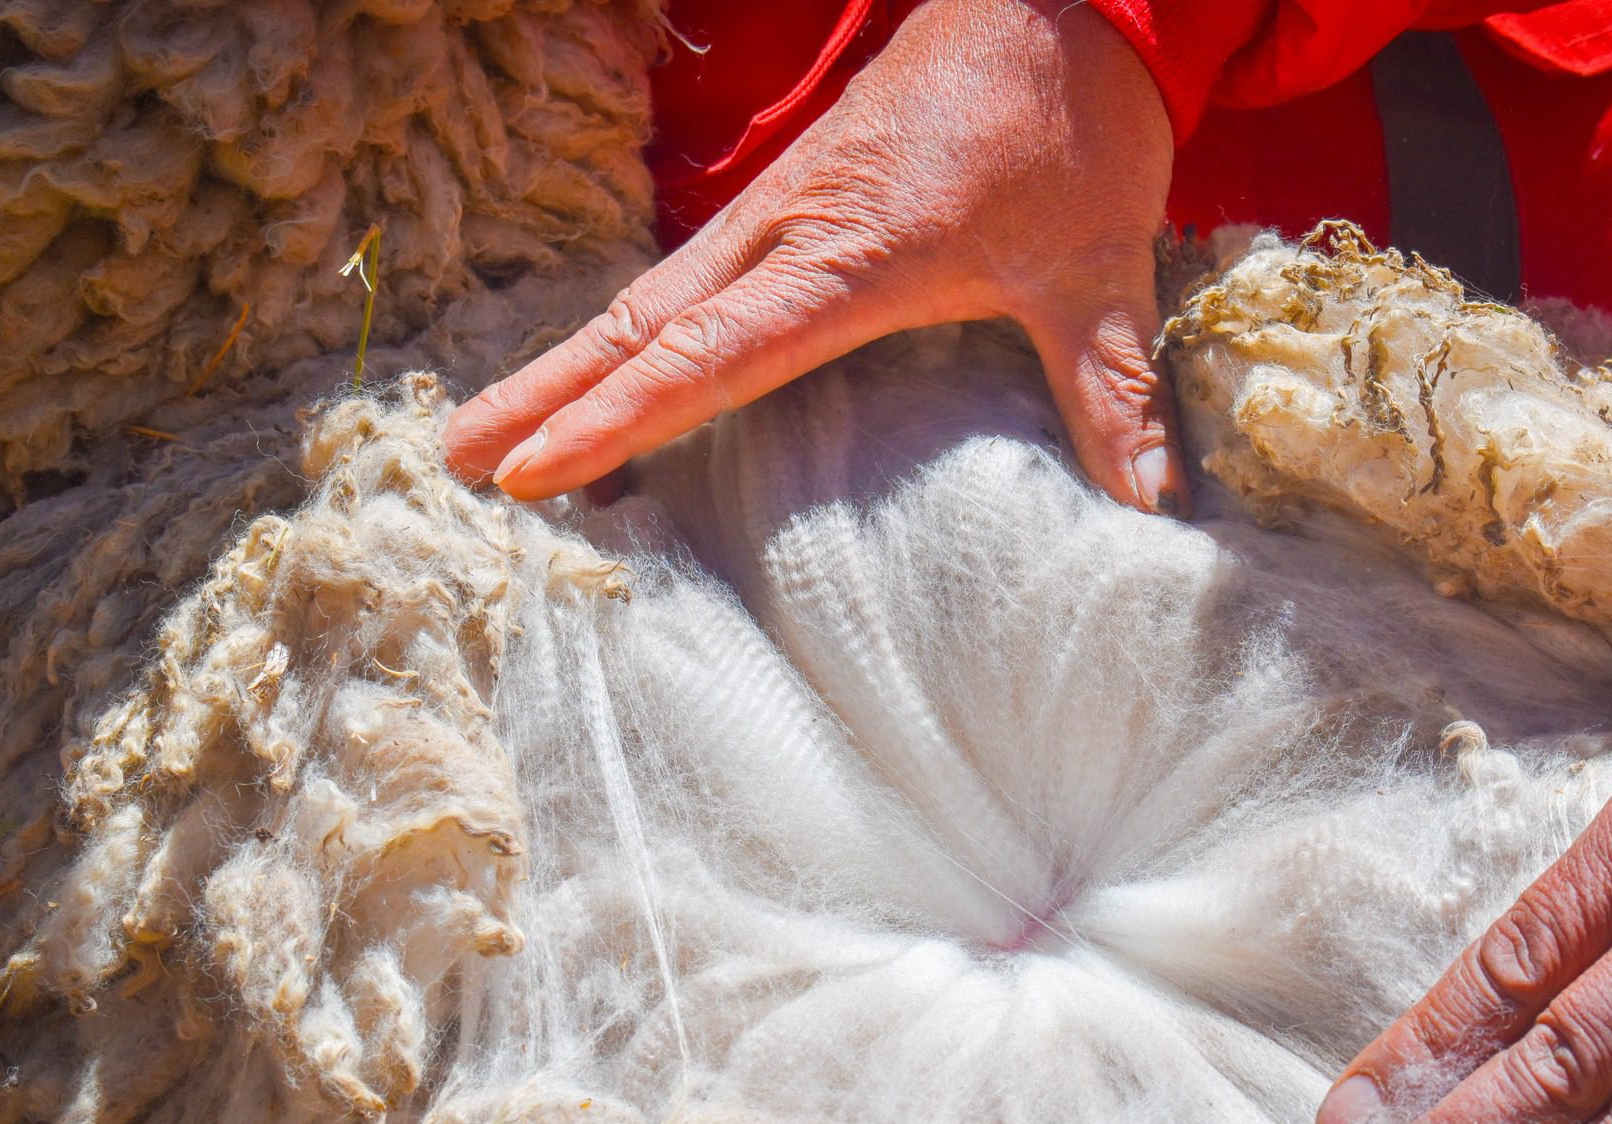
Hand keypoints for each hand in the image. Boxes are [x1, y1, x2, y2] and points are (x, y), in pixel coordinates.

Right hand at [444, 0, 1186, 513]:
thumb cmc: (1069, 125)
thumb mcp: (1101, 266)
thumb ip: (1112, 390)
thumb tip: (1153, 510)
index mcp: (850, 252)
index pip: (714, 352)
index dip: (624, 418)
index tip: (540, 471)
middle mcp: (792, 227)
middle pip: (644, 321)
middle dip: (548, 393)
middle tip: (459, 457)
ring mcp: (783, 206)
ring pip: (651, 293)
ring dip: (568, 358)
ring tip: (489, 423)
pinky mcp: (795, 196)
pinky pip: (689, 272)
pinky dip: (630, 326)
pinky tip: (606, 361)